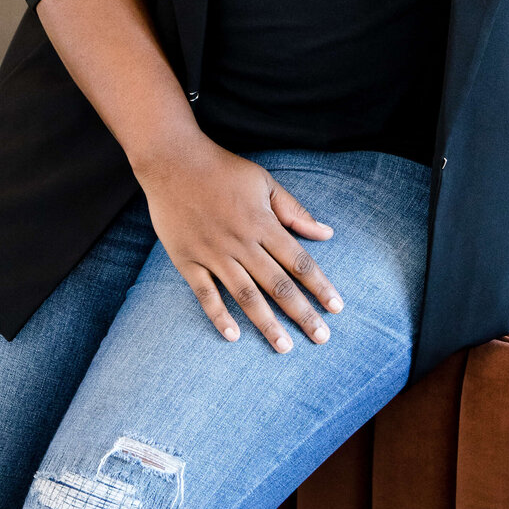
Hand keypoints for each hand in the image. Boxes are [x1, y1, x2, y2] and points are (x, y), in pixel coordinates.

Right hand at [134, 133, 342, 352]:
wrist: (172, 161)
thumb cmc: (223, 169)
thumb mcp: (264, 182)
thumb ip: (294, 211)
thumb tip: (327, 233)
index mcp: (263, 223)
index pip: (299, 261)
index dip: (320, 286)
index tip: (336, 308)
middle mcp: (241, 242)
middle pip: (277, 284)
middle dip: (302, 313)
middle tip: (321, 338)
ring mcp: (213, 253)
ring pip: (245, 295)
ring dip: (267, 323)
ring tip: (285, 347)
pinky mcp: (187, 259)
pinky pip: (205, 294)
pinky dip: (219, 316)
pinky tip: (234, 335)